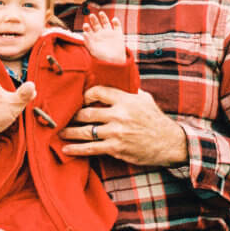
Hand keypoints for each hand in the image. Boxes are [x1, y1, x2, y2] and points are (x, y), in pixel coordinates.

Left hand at [60, 86, 187, 166]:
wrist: (170, 143)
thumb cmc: (156, 120)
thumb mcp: (145, 99)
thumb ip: (128, 91)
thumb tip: (115, 81)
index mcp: (126, 99)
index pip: (97, 92)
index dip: (85, 95)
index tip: (79, 100)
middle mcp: (119, 114)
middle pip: (86, 112)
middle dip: (72, 115)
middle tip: (62, 117)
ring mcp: (117, 132)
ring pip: (85, 131)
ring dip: (69, 132)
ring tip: (59, 132)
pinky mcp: (116, 148)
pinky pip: (91, 148)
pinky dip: (76, 149)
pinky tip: (65, 149)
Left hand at [82, 12, 125, 63]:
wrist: (114, 62)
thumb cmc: (102, 58)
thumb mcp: (93, 50)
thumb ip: (88, 42)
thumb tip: (84, 33)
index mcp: (94, 38)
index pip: (89, 30)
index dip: (87, 27)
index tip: (85, 25)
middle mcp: (101, 35)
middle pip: (96, 24)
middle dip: (93, 20)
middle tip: (91, 15)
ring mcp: (109, 34)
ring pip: (106, 23)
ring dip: (103, 17)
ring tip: (100, 13)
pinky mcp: (118, 34)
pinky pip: (117, 26)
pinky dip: (116, 22)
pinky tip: (113, 19)